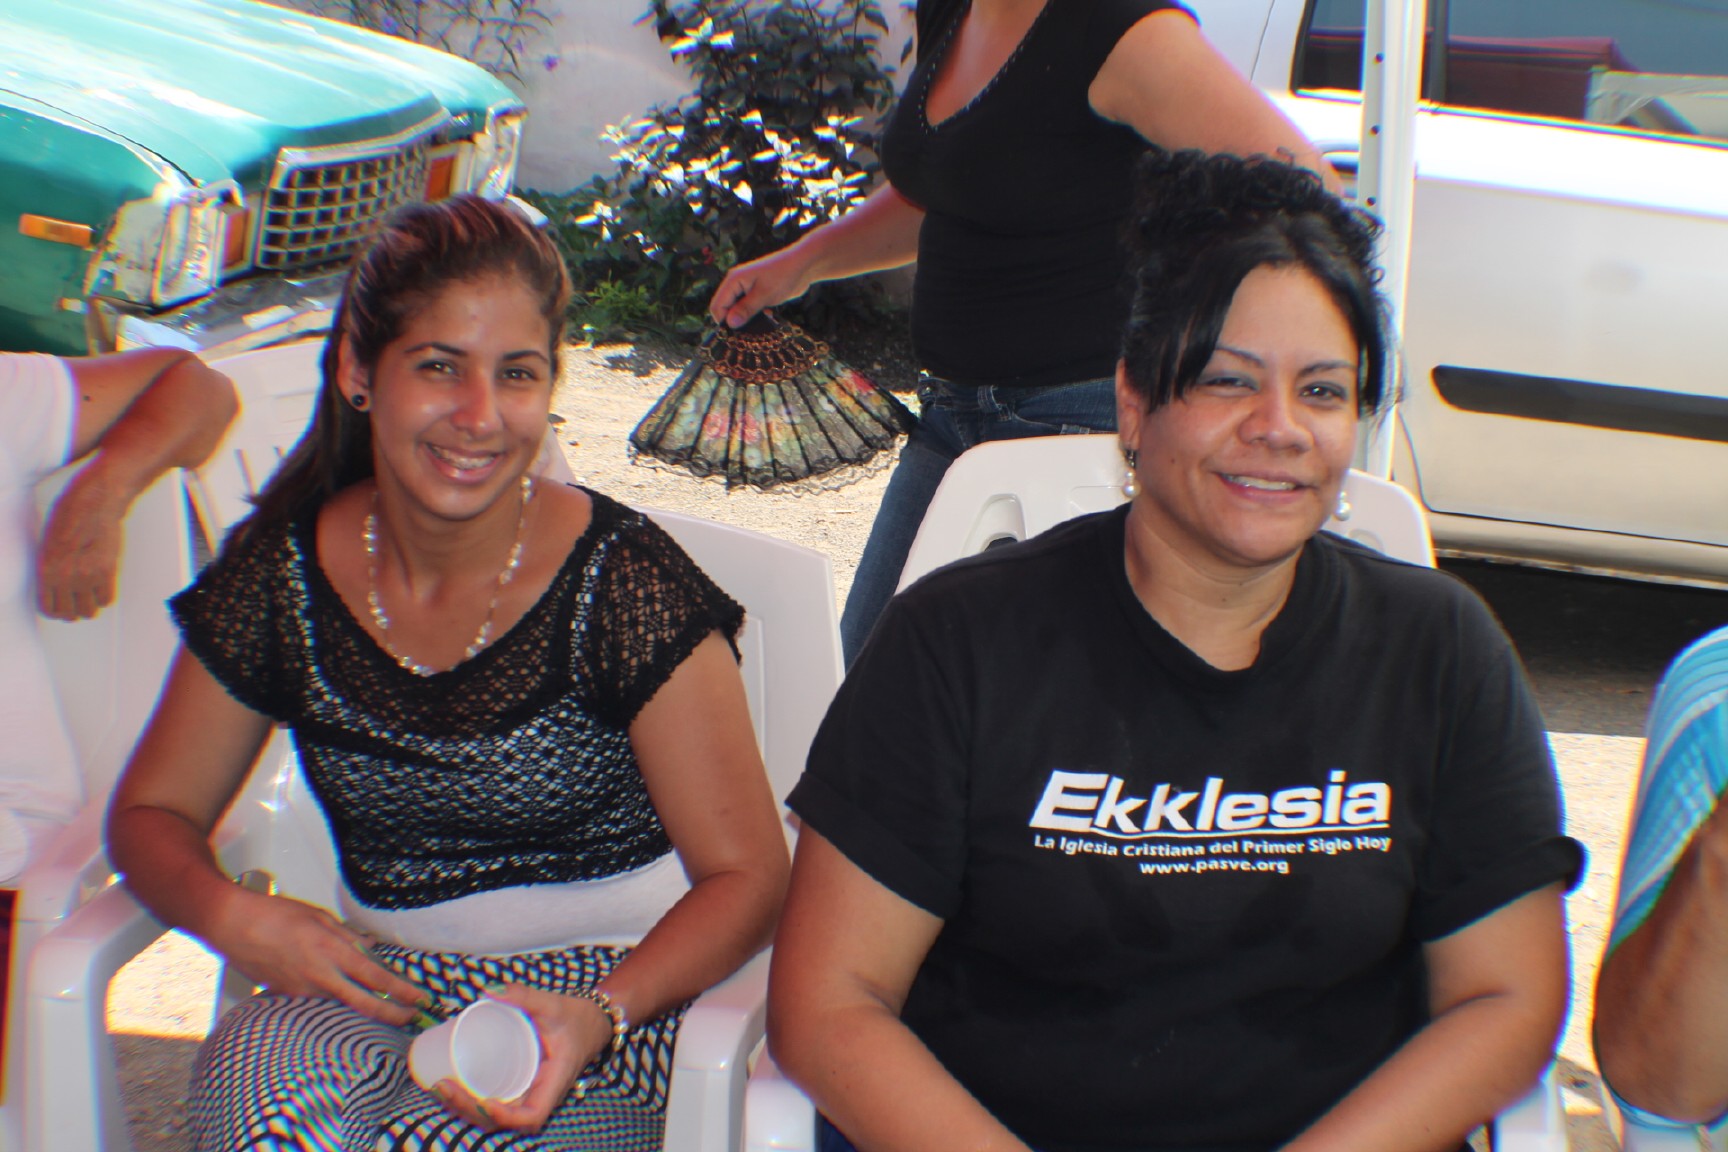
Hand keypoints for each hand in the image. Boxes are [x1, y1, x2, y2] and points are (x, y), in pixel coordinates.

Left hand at [36, 468, 125, 619]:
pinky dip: (106, 597)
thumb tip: (57, 584)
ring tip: (92, 596)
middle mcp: (65, 576)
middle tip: (79, 604)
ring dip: (91, 606)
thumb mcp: (48, 543)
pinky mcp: (107, 571)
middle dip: (74, 611)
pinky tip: (104, 587)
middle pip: (70, 613)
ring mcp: (87, 575)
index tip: (62, 610)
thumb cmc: (70, 514)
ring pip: (90, 610)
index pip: (47, 607)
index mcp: (45, 569)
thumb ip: (52, 567)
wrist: (94, 501)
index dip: (56, 612)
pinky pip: (108, 598)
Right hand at [210, 887, 428, 1025]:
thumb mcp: (319, 916)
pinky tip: (341, 993)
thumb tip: (369, 946)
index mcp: (332, 951)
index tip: (419, 998)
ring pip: (342, 1003)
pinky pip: (319, 999)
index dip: (401, 991)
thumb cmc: (273, 915)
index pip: (376, 977)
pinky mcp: (287, 995)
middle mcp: (320, 976)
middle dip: (392, 1014)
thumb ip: (347, 935)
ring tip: (384, 1006)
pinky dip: (335, 998)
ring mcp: (302, 989)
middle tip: (410, 1017)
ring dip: (363, 1006)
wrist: (231, 926)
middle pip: (364, 1004)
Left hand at [434, 982, 613, 1133]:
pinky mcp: (518, 1086)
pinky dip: (471, 1102)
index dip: (505, 1117)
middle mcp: (539, 1094)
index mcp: (554, 1081)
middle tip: (442, 1086)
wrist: (592, 1022)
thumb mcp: (553, 1004)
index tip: (482, 1101)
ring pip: (494, 1116)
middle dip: (469, 1110)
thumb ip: (524, 996)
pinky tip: (450, 1089)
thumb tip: (487, 992)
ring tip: (439, 1088)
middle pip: (503, 1121)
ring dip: (464, 1109)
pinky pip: (494, 1104)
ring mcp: (527, 1093)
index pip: (531, 1116)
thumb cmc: (576, 1018)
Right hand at [708, 246, 815, 328]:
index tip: (736, 335)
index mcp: (733, 280)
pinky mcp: (756, 294)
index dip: (723, 322)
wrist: (803, 265)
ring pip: (737, 310)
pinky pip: (749, 309)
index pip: (718, 306)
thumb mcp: (764, 294)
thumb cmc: (783, 275)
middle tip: (748, 334)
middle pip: (726, 309)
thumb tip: (730, 323)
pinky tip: (767, 317)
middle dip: (734, 322)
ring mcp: (746, 289)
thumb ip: (746, 309)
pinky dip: (755, 316)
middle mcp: (737, 284)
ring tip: (758, 327)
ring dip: (746, 320)